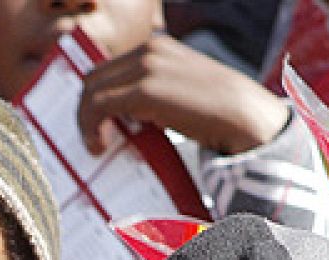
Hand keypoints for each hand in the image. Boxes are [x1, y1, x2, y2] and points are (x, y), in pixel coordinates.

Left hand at [78, 33, 288, 155]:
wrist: (243, 116)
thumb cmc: (213, 112)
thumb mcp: (176, 90)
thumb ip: (150, 91)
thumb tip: (120, 113)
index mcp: (156, 47)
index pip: (106, 70)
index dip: (93, 100)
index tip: (97, 126)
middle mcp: (149, 50)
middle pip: (92, 79)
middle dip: (85, 111)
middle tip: (94, 138)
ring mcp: (147, 67)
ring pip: (90, 92)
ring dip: (85, 122)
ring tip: (97, 144)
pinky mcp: (145, 89)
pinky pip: (98, 106)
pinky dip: (90, 127)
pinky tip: (100, 145)